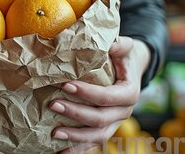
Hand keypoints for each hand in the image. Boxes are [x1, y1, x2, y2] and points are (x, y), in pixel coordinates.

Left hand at [49, 36, 150, 153]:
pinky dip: (78, 149)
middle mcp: (124, 112)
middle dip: (75, 113)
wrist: (131, 70)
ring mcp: (115, 124)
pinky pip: (92, 143)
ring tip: (54, 133)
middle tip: (53, 104)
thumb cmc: (123, 56)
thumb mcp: (124, 47)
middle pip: (99, 118)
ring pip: (97, 136)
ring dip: (75, 136)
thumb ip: (119, 44)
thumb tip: (109, 42)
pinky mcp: (106, 129)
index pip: (107, 97)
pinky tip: (61, 153)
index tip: (66, 85)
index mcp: (130, 93)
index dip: (87, 93)